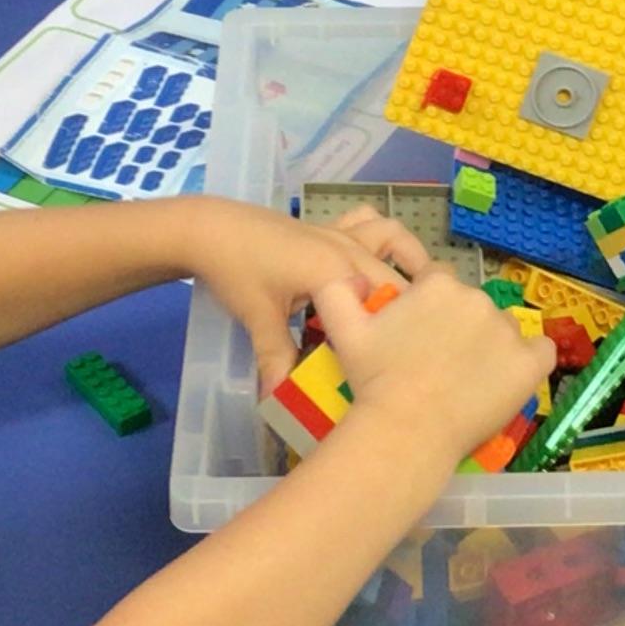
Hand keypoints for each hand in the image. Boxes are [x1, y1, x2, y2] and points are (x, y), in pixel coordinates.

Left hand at [188, 200, 427, 390]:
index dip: (394, 337)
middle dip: (411, 310)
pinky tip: (381, 257)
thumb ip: (276, 360)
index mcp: (339, 273)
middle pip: (397, 279)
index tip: (396, 364)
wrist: (209, 229)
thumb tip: (279, 403)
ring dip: (409, 260)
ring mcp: (340, 233)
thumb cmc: (236, 271)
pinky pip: (368, 222)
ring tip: (415, 293)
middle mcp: (349, 249)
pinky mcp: (327, 227)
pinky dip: (381, 236)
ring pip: (392, 238)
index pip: (385, 308)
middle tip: (406, 347)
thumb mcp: (259, 318)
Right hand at [317, 265, 554, 456]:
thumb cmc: (373, 380)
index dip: (429, 307)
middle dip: (458, 326)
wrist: (406, 429)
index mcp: (437, 284)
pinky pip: (541, 351)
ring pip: (503, 329)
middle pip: (472, 304)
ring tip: (469, 379)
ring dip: (490, 345)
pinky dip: (530, 360)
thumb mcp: (343, 330)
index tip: (421, 335)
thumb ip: (336, 291)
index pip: (439, 281)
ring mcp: (507, 330)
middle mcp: (476, 298)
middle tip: (439, 362)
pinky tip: (510, 376)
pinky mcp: (529, 363)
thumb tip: (346, 275)